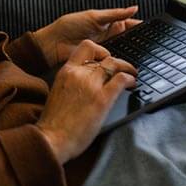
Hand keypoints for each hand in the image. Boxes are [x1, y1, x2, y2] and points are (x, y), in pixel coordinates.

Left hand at [33, 5, 140, 68]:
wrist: (53, 43)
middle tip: (150, 46)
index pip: (130, 24)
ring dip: (130, 53)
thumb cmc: (69, 25)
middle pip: (130, 40)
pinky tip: (127, 64)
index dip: (141, 28)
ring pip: (123, 51)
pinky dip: (119, 63)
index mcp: (109, 24)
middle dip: (139, 42)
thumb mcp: (94, 16)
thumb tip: (134, 8)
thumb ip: (115, 14)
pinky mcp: (100, 61)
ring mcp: (105, 49)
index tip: (154, 31)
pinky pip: (113, 62)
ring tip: (142, 55)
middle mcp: (109, 37)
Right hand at [36, 39, 136, 163]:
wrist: (52, 138)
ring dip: (127, 68)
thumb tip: (83, 85)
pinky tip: (132, 84)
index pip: (86, 47)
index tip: (105, 59)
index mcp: (65, 72)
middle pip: (105, 57)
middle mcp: (78, 74)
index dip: (100, 51)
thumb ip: (70, 84)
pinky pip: (121, 80)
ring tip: (132, 75)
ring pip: (115, 64)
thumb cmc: (53, 123)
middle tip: (122, 70)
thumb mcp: (58, 93)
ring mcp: (91, 86)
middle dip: (117, 62)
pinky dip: (130, 79)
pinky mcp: (102, 99)